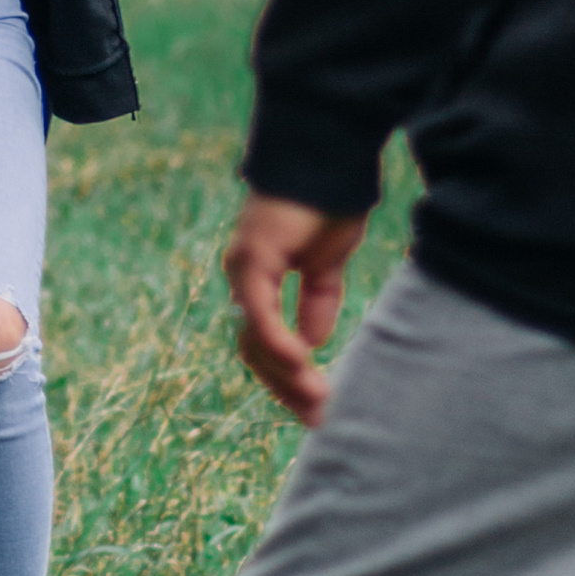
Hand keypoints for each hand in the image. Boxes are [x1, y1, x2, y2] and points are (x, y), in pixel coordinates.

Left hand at [225, 190, 368, 424]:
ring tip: (318, 399)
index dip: (286, 378)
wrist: (330, 158)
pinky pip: (261, 312)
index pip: (263, 344)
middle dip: (286, 388)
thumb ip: (319, 300)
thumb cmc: (329, 202)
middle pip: (254, 351)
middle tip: (318, 418)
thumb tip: (314, 341)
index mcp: (259, 281)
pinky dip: (278, 341)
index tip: (315, 405)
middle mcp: (243, 279)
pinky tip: (302, 363)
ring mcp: (244, 269)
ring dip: (286, 375)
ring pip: (255, 340)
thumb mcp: (329, 264)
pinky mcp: (253, 258)